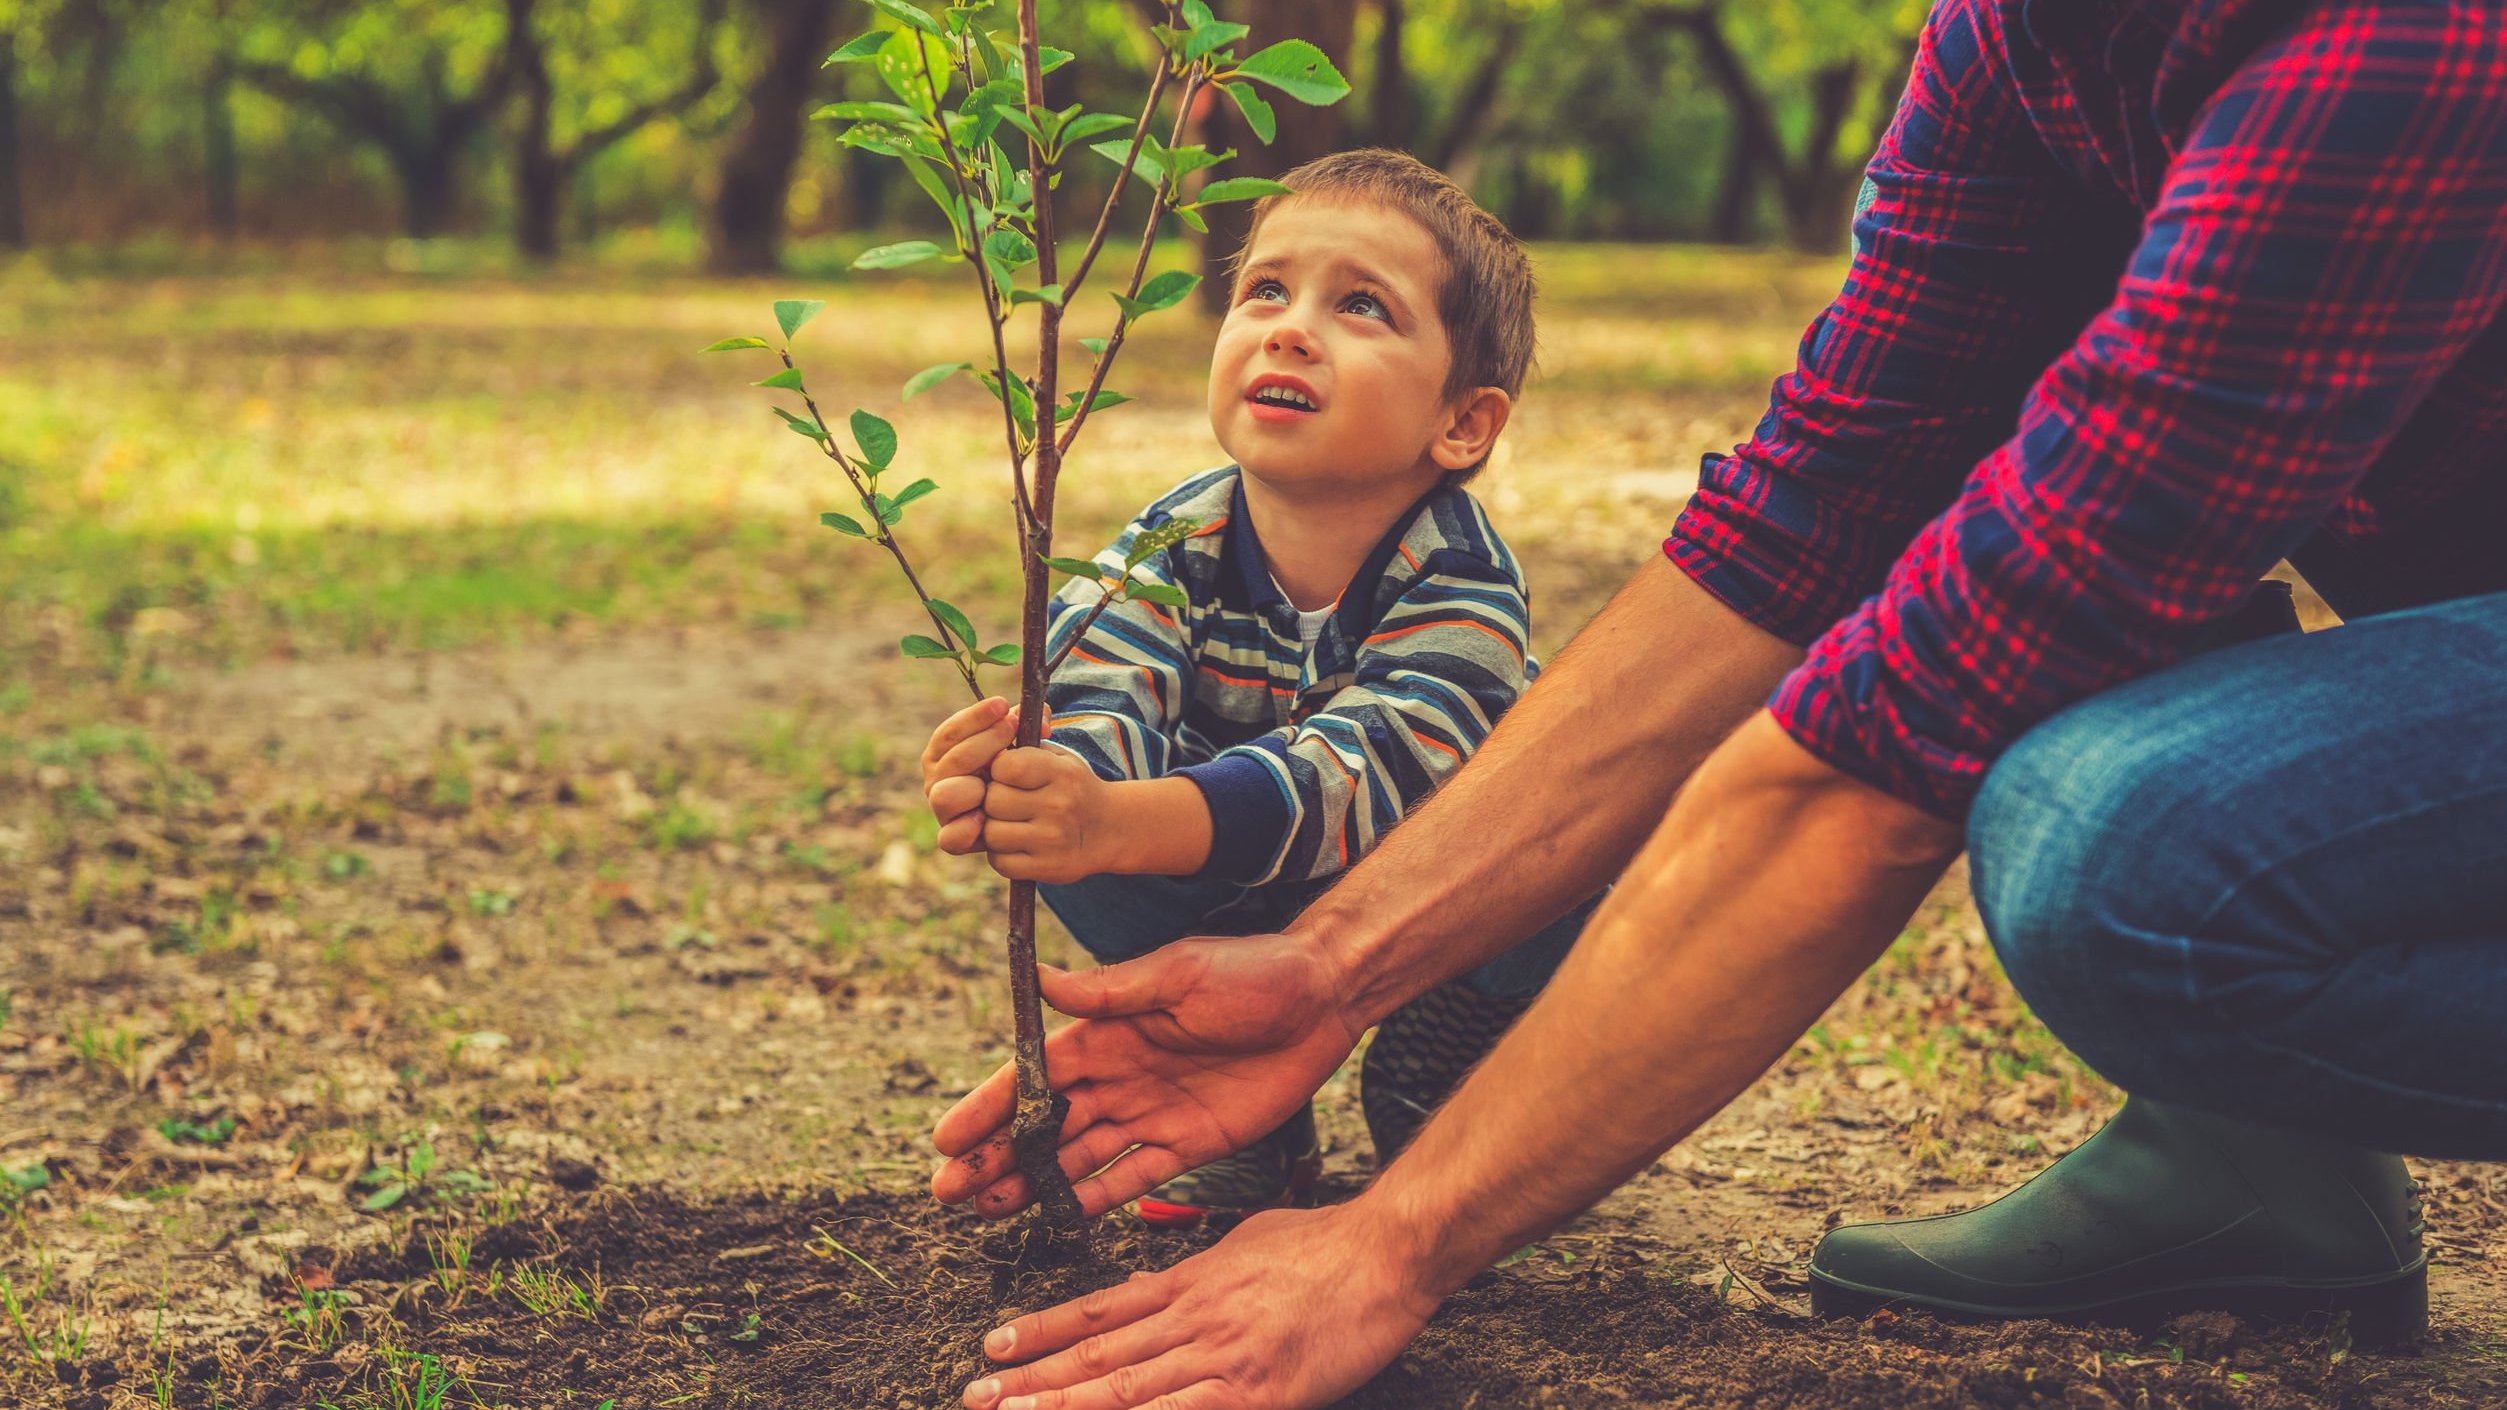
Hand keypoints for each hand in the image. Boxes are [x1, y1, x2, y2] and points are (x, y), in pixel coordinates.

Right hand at [924, 696, 1017, 855]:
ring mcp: (944, 810)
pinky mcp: (954, 838)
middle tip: (1012, 728)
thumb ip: (1026, 726)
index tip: (1001, 705)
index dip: (974, 717)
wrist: (1019, 812)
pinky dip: (963, 829)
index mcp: (944, 753)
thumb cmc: (1013, 770)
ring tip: (995, 778)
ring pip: (944, 796)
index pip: (950, 732)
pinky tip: (983, 818)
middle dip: (984, 741)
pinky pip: (949, 839)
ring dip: (969, 785)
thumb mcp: (1018, 744)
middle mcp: (938, 780)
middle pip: (953, 760)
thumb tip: (1043, 716)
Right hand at [932, 938, 1360, 1219]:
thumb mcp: (1179, 973)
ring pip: (1077, 1156)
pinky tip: (1056, 1219)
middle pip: (1044, 1124)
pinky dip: (1094, 1199)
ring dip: (1031, 1182)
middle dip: (995, 1156)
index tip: (946, 1140)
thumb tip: (1039, 979)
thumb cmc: (1253, 973)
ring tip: (985, 1211)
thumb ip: (1110, 992)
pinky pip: (1133, 1177)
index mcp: (1108, 1031)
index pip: (1033, 1075)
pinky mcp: (1189, 1143)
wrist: (1324, 998)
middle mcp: (1121, 1075)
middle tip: (949, 1192)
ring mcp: (1152, 1112)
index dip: (989, 1107)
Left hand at [959, 1204, 1437, 1409]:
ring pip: (1126, 1390)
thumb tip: (1149, 1284)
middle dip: (1032, 1381)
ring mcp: (1224, 1356)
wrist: (1388, 1250)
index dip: (1043, 1330)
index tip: (994, 1346)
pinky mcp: (1260, 1392)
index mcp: (1191, 1281)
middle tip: (976, 1396)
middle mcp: (1194, 1317)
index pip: (1100, 1310)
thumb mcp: (1245, 1241)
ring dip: (1063, 1407)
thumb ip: (1194, 1270)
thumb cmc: (1327, 1244)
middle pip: (1098, 1356)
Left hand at [982, 725, 1122, 884]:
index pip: (1005, 766)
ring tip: (1012, 822)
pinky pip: (1000, 861)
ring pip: (992, 834)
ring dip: (995, 829)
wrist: (1111, 829)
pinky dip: (1002, 854)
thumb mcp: (1060, 757)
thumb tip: (1007, 714)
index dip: (999, 768)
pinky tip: (1018, 844)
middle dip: (994, 799)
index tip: (1008, 773)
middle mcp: (1059, 806)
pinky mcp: (1047, 869)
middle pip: (994, 800)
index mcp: (1062, 773)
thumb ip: (1029, 738)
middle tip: (1008, 800)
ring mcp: (1054, 841)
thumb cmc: (1072, 787)